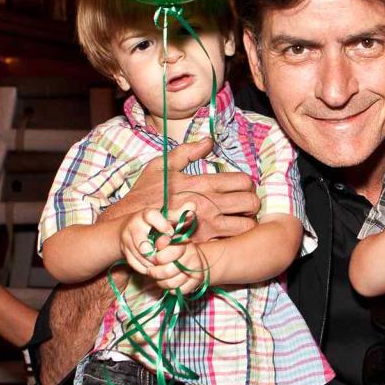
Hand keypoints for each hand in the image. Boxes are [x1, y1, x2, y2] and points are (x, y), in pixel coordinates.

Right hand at [102, 138, 258, 239]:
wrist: (131, 225)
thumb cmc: (145, 195)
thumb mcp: (161, 166)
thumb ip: (187, 151)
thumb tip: (208, 141)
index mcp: (202, 183)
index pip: (243, 181)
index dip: (248, 184)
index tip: (242, 188)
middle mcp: (209, 204)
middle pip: (251, 203)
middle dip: (253, 203)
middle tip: (246, 206)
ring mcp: (207, 226)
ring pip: (246, 226)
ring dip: (248, 222)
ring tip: (241, 221)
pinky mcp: (203, 244)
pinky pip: (231, 242)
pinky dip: (235, 239)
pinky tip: (229, 235)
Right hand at [118, 207, 180, 273]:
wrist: (129, 229)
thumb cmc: (154, 223)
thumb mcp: (165, 217)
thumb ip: (179, 214)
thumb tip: (193, 206)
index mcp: (145, 215)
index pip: (151, 216)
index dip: (162, 225)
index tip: (171, 233)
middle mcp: (133, 226)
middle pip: (143, 244)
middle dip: (157, 252)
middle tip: (167, 254)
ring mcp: (127, 240)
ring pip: (141, 256)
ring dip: (154, 262)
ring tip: (164, 261)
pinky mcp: (125, 252)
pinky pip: (137, 265)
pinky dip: (147, 268)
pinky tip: (156, 266)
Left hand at [146, 236, 204, 294]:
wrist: (196, 260)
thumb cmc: (176, 250)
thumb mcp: (168, 242)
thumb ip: (161, 241)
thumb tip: (157, 244)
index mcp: (184, 244)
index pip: (171, 253)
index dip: (158, 258)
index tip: (153, 259)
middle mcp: (192, 257)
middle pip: (168, 271)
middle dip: (155, 272)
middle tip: (151, 270)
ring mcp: (195, 271)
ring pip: (171, 283)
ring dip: (161, 281)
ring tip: (159, 276)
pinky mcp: (195, 284)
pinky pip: (176, 291)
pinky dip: (169, 288)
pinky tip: (168, 281)